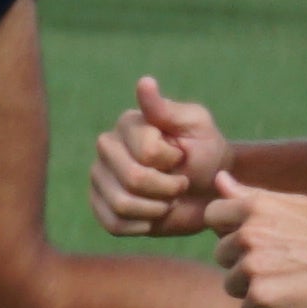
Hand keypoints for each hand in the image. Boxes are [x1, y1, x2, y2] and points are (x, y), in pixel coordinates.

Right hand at [88, 74, 236, 237]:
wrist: (207, 191)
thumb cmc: (206, 154)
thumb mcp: (197, 127)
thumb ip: (168, 110)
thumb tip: (144, 82)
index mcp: (128, 124)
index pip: (146, 152)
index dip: (173, 162)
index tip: (183, 157)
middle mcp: (107, 148)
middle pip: (132, 179)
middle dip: (168, 189)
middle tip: (180, 184)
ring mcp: (99, 178)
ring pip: (121, 205)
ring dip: (157, 209)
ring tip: (168, 200)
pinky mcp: (100, 206)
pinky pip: (113, 224)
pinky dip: (142, 226)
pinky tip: (154, 215)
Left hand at [206, 181, 306, 307]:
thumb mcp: (293, 205)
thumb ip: (249, 196)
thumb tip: (218, 180)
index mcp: (254, 207)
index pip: (212, 216)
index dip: (230, 230)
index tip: (259, 239)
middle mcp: (247, 235)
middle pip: (222, 255)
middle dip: (245, 262)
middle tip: (283, 264)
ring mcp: (253, 267)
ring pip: (233, 285)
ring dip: (256, 289)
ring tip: (290, 282)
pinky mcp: (262, 297)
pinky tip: (293, 301)